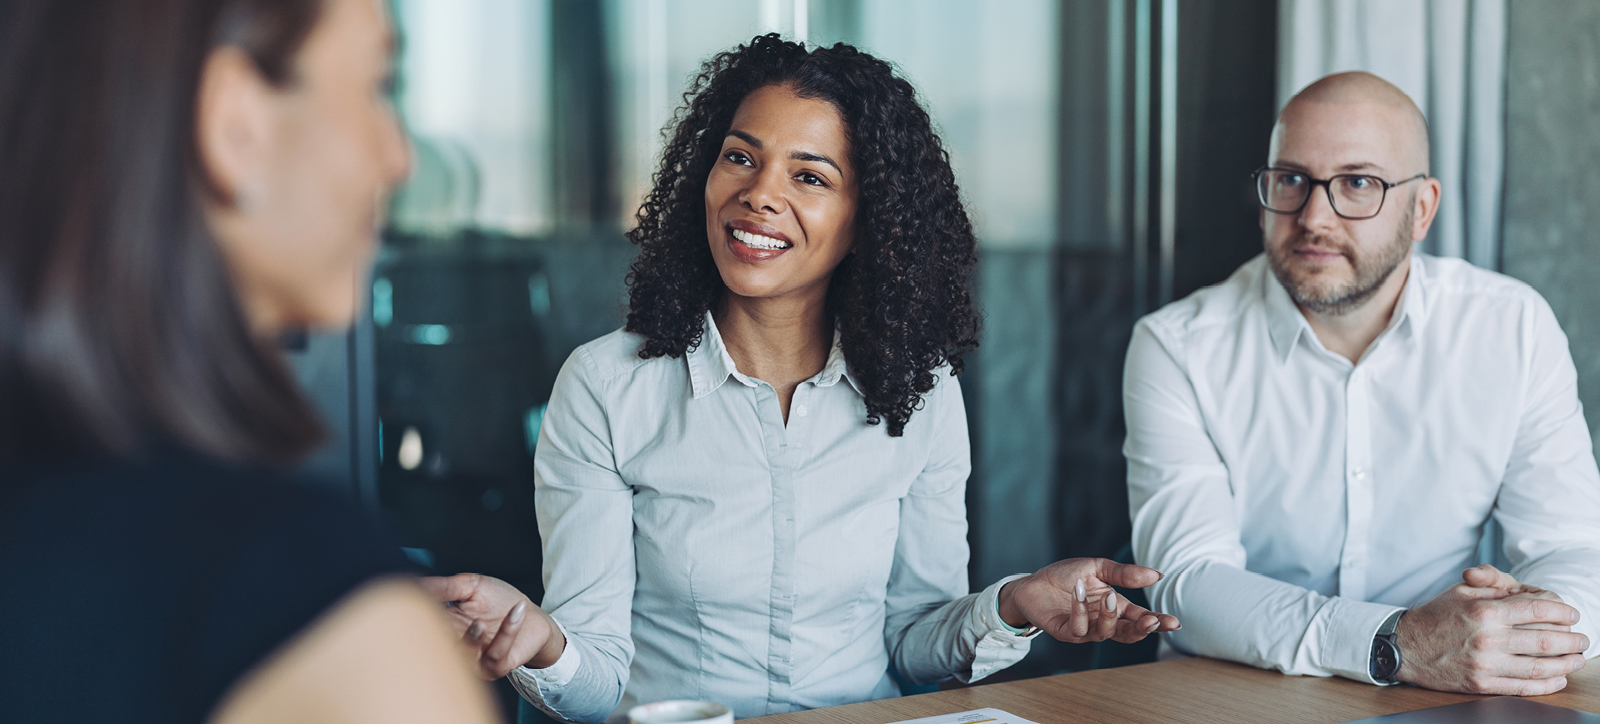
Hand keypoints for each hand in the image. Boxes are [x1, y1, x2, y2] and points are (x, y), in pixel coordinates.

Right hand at [420, 573, 565, 679]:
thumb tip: (416, 582)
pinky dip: (507, 631)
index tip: (422, 602)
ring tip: (480, 622)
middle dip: (439, 633)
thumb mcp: (472, 586)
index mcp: (445, 627)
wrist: (533, 620)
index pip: (424, 627)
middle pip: (436, 647)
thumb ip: (446, 586)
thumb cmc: (501, 602)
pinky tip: (518, 609)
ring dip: (471, 639)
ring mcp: (473, 660)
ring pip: (462, 656)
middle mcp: (455, 647)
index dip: (420, 617)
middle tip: (443, 617)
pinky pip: (496, 654)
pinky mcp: (495, 667)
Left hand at [997, 558, 1180, 643]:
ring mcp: (1084, 630)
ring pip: (1104, 633)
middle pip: (1128, 633)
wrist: (1033, 582)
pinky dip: (1079, 610)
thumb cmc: (1066, 576)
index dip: (1157, 623)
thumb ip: (1124, 574)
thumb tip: (1157, 574)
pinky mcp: (1064, 631)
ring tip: (1109, 596)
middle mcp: (1102, 622)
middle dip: (1142, 630)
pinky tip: (1078, 592)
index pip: (1140, 618)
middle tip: (1151, 621)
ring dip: (1109, 616)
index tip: (1174, 623)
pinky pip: (1077, 627)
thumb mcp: (1098, 568)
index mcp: (1115, 607)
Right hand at [1395, 567, 1588, 695]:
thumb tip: (1528, 590)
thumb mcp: (1462, 590)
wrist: (1405, 646)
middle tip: (1582, 639)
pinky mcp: (1481, 684)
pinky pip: (1522, 687)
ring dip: (1565, 664)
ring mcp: (1485, 664)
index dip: (1562, 612)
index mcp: (1485, 611)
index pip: (1537, 610)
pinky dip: (1546, 685)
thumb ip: (1495, 585)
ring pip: (1539, 667)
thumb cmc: (1436, 616)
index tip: (1572, 614)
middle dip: (1572, 640)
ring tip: (1577, 659)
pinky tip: (1558, 679)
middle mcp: (1488, 638)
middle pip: (1545, 640)